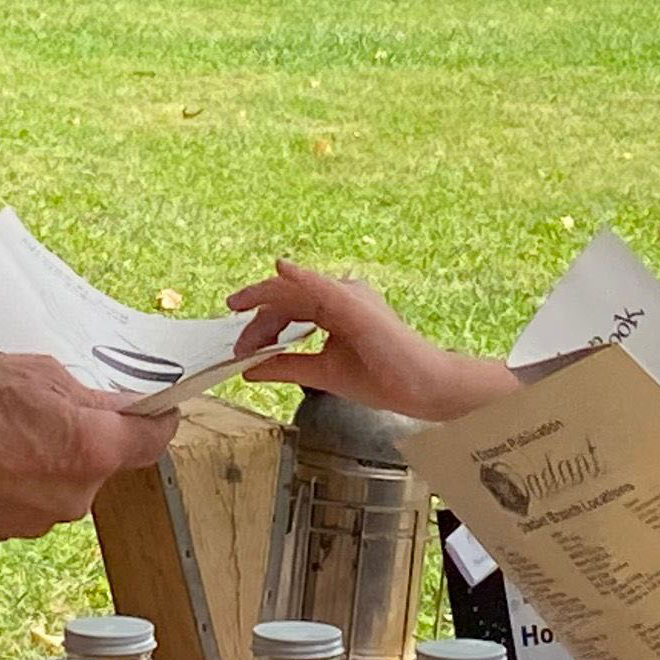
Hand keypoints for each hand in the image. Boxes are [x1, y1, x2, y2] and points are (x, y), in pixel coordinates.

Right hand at [0, 355, 178, 540]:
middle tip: (53, 406)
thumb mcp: (35, 373)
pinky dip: (20, 478)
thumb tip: (110, 407)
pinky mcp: (4, 532)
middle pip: (104, 463)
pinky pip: (30, 499)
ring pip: (64, 482)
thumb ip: (85, 396)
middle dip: (89, 435)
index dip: (158, 420)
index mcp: (91, 449)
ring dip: (51, 458)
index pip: (154, 442)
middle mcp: (73, 496)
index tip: (157, 408)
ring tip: (6, 428)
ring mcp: (37, 520)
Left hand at [222, 262, 517, 421]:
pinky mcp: (357, 305)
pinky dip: (300, 279)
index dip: (260, 324)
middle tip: (238, 345)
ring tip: (242, 316)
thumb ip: (287, 366)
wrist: (422, 387)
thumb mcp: (322, 372)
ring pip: (296, 290)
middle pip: (287, 298)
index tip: (240, 347)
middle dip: (257, 320)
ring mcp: (350, 297)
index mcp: (335, 308)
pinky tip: (281, 271)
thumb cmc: (382, 377)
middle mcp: (342, 295)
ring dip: (265, 303)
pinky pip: (322, 288)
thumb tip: (250, 368)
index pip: (288, 307)